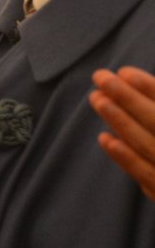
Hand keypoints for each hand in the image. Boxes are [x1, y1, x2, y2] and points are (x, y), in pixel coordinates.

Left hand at [89, 66, 154, 202]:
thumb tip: (140, 84)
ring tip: (97, 99)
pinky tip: (105, 138)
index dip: (150, 87)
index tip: (125, 72)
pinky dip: (125, 157)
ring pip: (148, 145)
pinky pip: (146, 175)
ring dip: (120, 121)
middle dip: (128, 98)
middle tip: (101, 77)